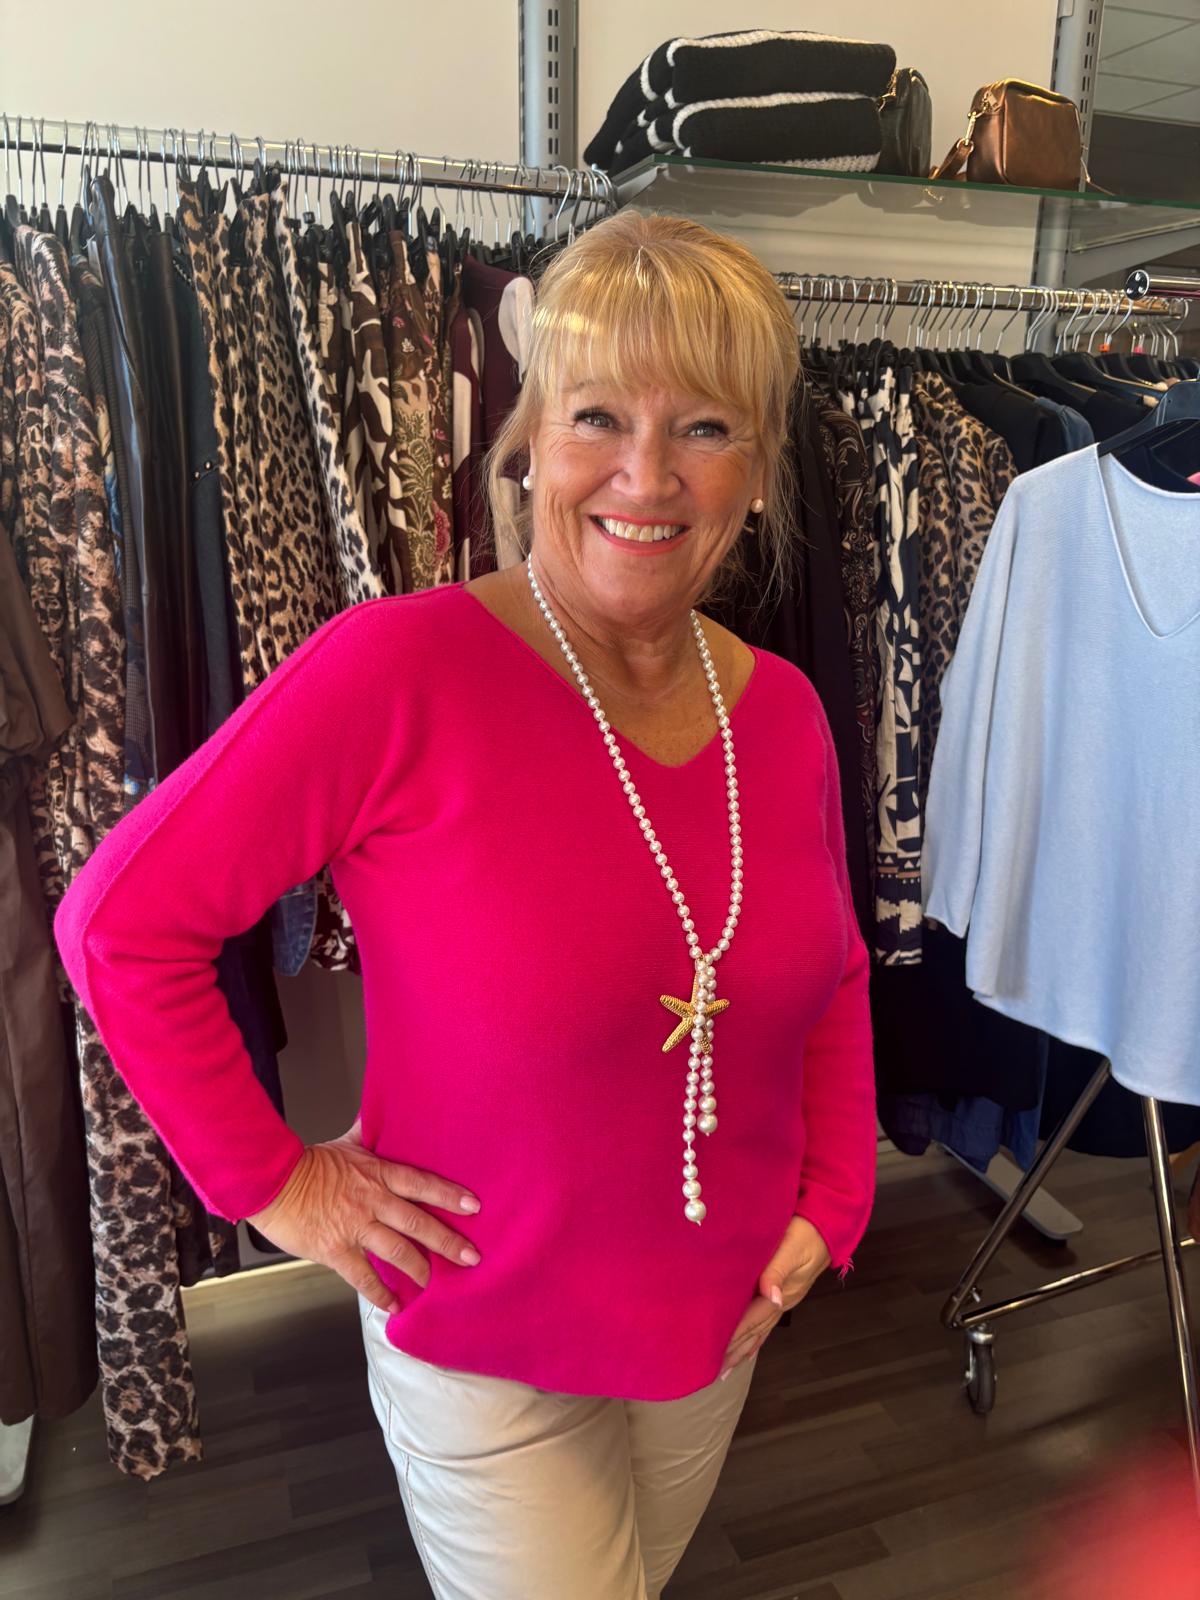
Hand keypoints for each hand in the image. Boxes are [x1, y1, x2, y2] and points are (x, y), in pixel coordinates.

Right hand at [244, 1116, 482, 1313]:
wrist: (271, 1182)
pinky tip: (396, 1305)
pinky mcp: (335, 1250)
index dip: (449, 1195)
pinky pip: (363, 1276)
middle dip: (448, 1241)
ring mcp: (355, 1227)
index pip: (421, 1183)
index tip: (473, 1206)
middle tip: (471, 1256)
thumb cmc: (307, 1163)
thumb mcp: (344, 1143)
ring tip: (437, 1283)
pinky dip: (381, 1294)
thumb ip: (367, 1134)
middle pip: (418, 1222)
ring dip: (420, 1269)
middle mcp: (372, 1201)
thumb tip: (379, 1113)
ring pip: (397, 1251)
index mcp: (376, 1174)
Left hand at [717, 1216, 831, 1381]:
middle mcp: (782, 1303)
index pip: (752, 1319)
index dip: (733, 1336)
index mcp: (781, 1293)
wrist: (826, 1228)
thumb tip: (771, 1297)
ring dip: (743, 1349)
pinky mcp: (784, 1294)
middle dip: (735, 1350)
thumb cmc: (805, 1234)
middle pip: (755, 1331)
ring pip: (760, 1331)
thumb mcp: (791, 1249)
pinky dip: (756, 1339)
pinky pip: (766, 1323)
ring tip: (727, 1368)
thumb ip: (777, 1271)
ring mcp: (784, 1301)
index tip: (715, 1354)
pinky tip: (749, 1350)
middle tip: (716, 1371)